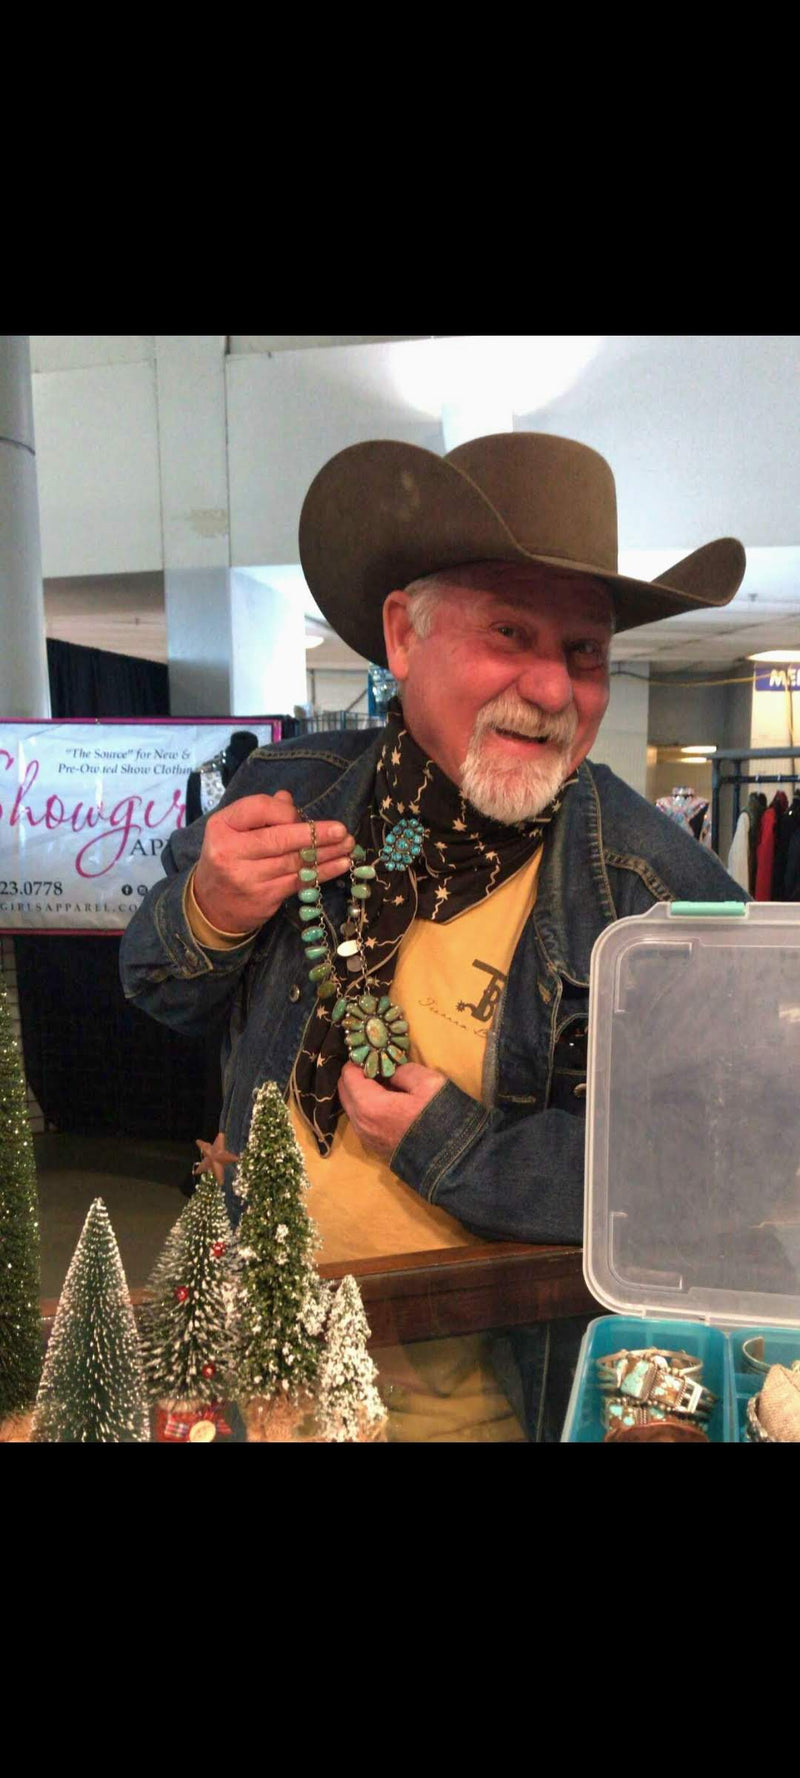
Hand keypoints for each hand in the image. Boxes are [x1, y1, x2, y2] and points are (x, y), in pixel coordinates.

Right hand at [192, 789, 353, 932]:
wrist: (211, 905)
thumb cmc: (229, 858)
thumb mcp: (234, 830)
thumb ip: (261, 813)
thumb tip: (288, 799)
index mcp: (222, 826)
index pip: (259, 808)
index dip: (286, 811)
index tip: (302, 816)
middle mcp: (231, 851)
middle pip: (280, 838)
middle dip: (315, 834)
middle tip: (342, 830)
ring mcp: (247, 877)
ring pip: (294, 861)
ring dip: (326, 853)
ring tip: (348, 845)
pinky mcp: (263, 897)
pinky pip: (299, 881)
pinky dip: (323, 872)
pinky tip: (340, 864)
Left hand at [337, 1060, 446, 1160]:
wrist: (453, 1160)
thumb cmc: (439, 1118)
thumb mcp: (427, 1082)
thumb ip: (402, 1070)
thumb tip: (389, 1070)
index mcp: (369, 1105)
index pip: (348, 1074)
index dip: (359, 1060)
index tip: (374, 1053)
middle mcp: (360, 1124)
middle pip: (344, 1091)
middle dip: (356, 1075)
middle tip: (377, 1065)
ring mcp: (366, 1139)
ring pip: (352, 1107)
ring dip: (361, 1092)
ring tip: (386, 1083)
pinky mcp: (374, 1148)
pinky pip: (361, 1120)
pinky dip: (367, 1107)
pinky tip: (389, 1102)